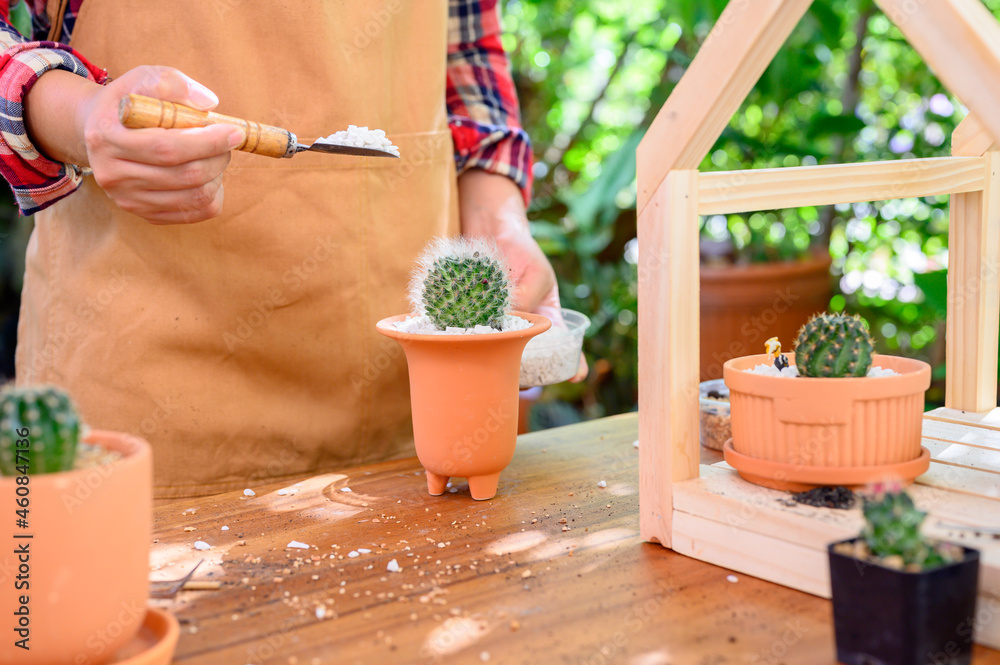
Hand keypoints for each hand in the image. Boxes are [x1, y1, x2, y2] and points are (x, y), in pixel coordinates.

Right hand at [26, 66, 243, 223]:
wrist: (102, 130)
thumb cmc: (132, 101)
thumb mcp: (144, 78)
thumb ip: (173, 83)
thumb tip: (208, 103)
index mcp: (108, 137)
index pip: (167, 148)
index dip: (208, 142)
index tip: (235, 132)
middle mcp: (112, 174)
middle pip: (185, 175)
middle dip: (218, 158)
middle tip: (228, 142)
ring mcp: (127, 199)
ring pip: (194, 197)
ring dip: (217, 176)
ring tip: (215, 156)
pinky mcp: (144, 214)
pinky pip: (194, 213)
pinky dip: (213, 195)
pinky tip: (208, 176)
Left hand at [457, 169, 587, 381]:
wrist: (489, 235)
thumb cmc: (522, 253)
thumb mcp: (534, 274)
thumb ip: (525, 300)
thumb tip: (508, 321)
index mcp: (546, 319)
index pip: (563, 347)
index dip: (573, 365)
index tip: (576, 376)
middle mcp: (523, 330)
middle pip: (530, 364)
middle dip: (530, 377)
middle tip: (525, 379)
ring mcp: (498, 329)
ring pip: (500, 358)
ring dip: (498, 365)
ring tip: (494, 364)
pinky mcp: (474, 323)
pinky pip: (473, 341)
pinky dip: (471, 346)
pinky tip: (467, 345)